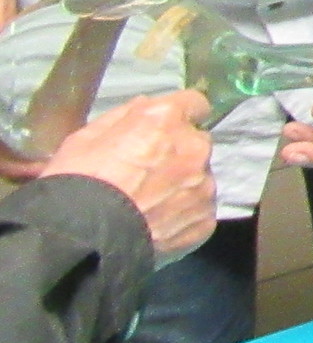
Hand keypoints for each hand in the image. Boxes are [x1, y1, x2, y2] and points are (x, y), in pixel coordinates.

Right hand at [42, 92, 217, 257]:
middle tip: (148, 172)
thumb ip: (126, 116)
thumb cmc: (77, 182)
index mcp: (167, 121)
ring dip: (182, 184)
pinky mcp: (205, 218)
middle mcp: (194, 148)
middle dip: (178, 152)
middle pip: (196, 142)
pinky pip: (199, 209)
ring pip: (200, 177)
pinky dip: (183, 213)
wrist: (80, 238)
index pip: (194, 103)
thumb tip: (147, 105)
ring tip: (149, 202)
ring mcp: (203, 186)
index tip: (167, 129)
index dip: (179, 116)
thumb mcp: (87, 137)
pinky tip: (156, 221)